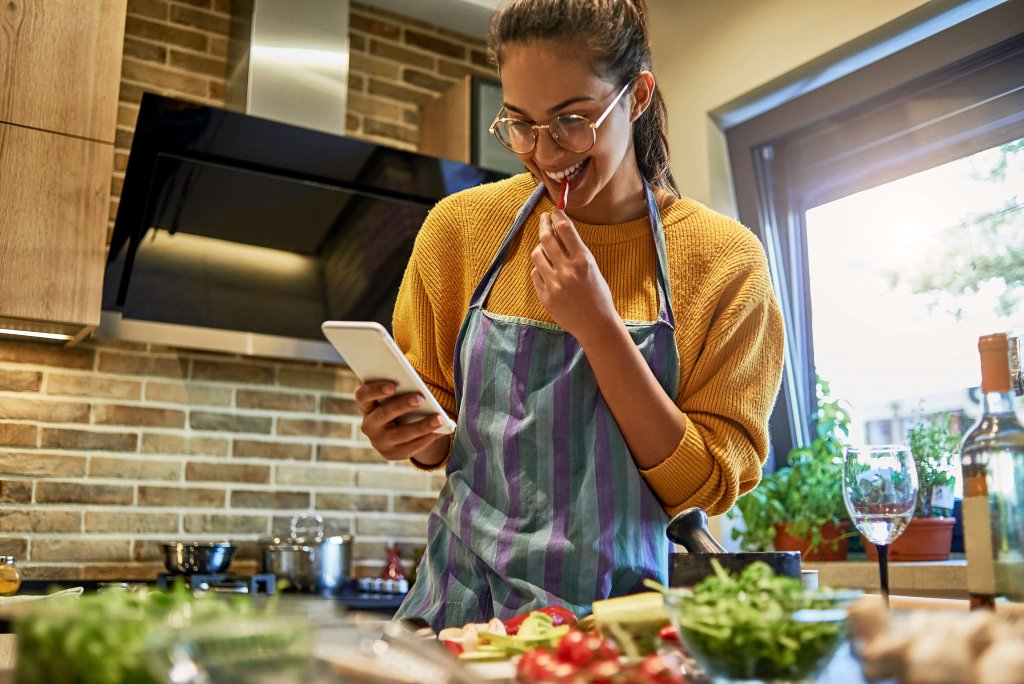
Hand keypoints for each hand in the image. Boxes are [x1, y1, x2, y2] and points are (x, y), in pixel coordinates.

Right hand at [355, 381, 447, 460]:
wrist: (399, 429)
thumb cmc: (399, 404)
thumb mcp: (397, 396)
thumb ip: (403, 388)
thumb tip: (420, 388)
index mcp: (366, 405)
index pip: (363, 395)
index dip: (375, 390)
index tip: (392, 386)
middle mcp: (369, 425)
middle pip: (383, 414)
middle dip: (402, 406)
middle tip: (420, 399)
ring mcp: (378, 442)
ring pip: (400, 434)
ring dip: (421, 426)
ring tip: (439, 418)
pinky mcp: (391, 454)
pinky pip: (410, 447)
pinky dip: (427, 438)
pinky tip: (441, 431)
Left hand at [531, 210, 618, 341]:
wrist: (596, 324)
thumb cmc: (598, 294)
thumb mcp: (593, 268)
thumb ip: (576, 251)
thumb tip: (559, 229)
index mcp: (584, 261)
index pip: (565, 229)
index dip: (557, 216)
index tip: (554, 212)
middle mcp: (568, 270)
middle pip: (547, 238)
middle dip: (543, 224)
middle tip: (543, 219)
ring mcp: (554, 284)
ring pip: (537, 254)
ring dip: (540, 247)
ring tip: (545, 247)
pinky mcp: (545, 296)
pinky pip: (535, 273)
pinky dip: (539, 269)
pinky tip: (546, 270)